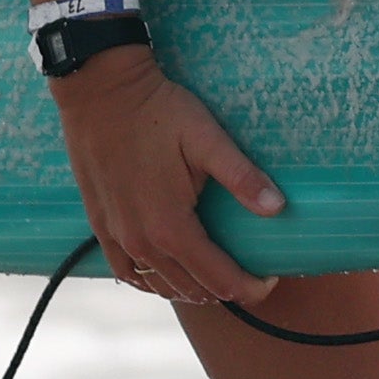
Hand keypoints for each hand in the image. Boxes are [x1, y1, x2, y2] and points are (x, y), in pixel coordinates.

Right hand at [52, 53, 284, 306]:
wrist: (100, 89)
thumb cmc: (157, 110)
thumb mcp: (207, 138)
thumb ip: (242, 177)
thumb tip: (279, 208)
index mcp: (171, 227)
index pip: (220, 279)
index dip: (251, 287)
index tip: (270, 278)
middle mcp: (141, 243)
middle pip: (193, 289)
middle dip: (227, 289)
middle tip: (250, 274)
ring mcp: (117, 236)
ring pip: (161, 286)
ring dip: (193, 288)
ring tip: (216, 273)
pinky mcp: (100, 225)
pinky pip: (127, 274)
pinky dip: (152, 281)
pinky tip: (167, 274)